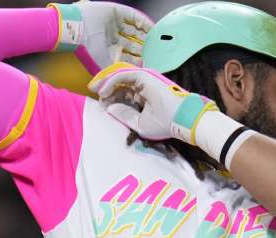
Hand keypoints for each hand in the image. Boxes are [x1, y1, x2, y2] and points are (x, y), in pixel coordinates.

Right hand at [49, 2, 152, 72]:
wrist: (78, 29)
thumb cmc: (89, 48)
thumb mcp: (105, 64)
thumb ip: (118, 70)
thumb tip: (131, 76)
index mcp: (108, 48)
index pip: (127, 54)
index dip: (138, 58)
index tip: (149, 61)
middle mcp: (112, 35)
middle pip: (132, 42)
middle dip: (143, 46)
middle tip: (155, 50)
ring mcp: (114, 23)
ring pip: (133, 29)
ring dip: (144, 34)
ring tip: (155, 39)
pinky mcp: (116, 12)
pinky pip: (133, 16)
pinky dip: (142, 21)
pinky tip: (151, 27)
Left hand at [91, 64, 218, 142]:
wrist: (180, 119)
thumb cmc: (164, 124)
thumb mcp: (139, 124)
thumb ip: (124, 115)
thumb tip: (109, 108)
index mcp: (143, 97)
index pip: (123, 93)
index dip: (111, 97)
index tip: (101, 104)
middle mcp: (142, 87)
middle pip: (119, 84)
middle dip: (105, 88)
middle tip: (94, 94)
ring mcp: (143, 81)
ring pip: (119, 77)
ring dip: (106, 83)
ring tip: (95, 91)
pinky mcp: (143, 77)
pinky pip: (122, 76)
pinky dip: (111, 81)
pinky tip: (103, 91)